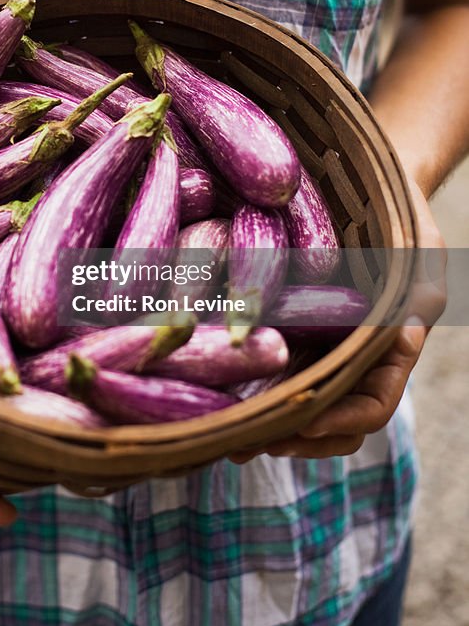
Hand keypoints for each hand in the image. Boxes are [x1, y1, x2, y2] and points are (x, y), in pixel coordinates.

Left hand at [228, 178, 446, 462]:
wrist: (359, 182)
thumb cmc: (399, 212)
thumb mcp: (419, 243)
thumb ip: (422, 285)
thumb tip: (412, 324)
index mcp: (387, 350)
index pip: (371, 405)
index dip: (340, 422)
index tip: (303, 425)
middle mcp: (346, 356)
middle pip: (323, 418)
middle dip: (286, 436)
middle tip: (243, 443)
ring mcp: (311, 342)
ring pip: (287, 398)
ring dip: (256, 421)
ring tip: (218, 432)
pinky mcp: (278, 322)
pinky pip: (260, 359)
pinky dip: (238, 380)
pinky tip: (205, 388)